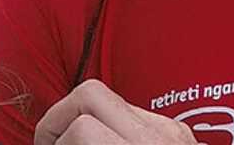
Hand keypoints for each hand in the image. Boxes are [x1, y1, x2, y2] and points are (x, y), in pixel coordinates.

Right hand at [34, 80, 199, 143]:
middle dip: (61, 114)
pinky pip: (135, 113)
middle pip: (92, 92)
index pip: (83, 127)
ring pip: (111, 97)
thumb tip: (54, 141)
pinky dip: (112, 125)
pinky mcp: (182, 132)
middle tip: (51, 140)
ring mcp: (174, 130)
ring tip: (74, 140)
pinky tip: (106, 143)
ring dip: (85, 115)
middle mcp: (159, 136)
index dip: (53, 137)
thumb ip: (85, 142)